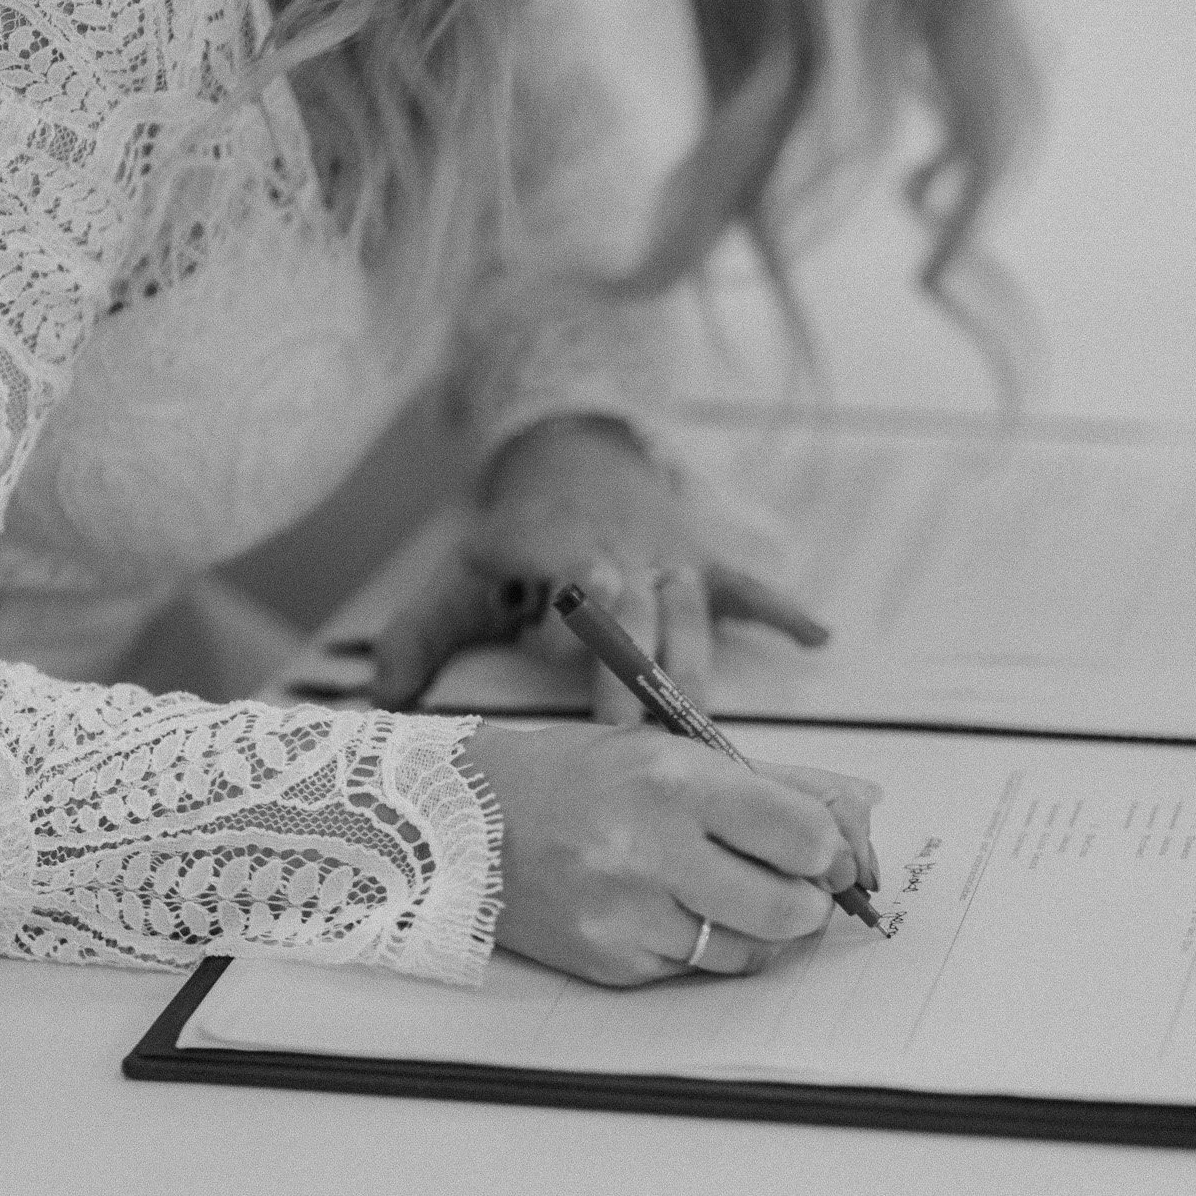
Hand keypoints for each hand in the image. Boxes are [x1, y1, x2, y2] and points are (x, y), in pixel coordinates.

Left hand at [355, 415, 828, 723]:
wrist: (571, 449)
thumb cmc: (513, 537)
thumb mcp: (456, 576)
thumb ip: (416, 638)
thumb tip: (378, 704)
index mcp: (563, 564)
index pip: (582, 619)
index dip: (593, 664)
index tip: (602, 716)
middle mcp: (624, 559)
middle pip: (647, 625)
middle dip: (651, 683)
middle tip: (654, 746)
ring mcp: (672, 558)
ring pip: (696, 614)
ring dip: (699, 669)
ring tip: (705, 735)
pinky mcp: (705, 558)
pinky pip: (750, 586)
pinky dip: (783, 611)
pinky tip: (817, 640)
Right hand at [461, 722, 881, 985]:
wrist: (461, 821)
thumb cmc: (577, 777)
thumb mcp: (671, 751)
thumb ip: (773, 785)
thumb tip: (861, 813)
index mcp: (674, 781)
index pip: (803, 836)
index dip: (829, 851)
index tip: (824, 853)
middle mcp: (649, 850)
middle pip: (790, 908)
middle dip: (808, 901)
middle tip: (795, 885)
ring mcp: (626, 915)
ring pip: (749, 950)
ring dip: (761, 929)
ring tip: (730, 894)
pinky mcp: (609, 962)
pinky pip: (694, 970)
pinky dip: (701, 946)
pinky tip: (672, 910)